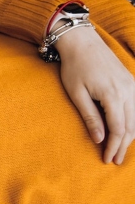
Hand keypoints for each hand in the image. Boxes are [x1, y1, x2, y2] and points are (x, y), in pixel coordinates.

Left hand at [55, 24, 134, 164]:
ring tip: (120, 149)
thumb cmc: (74, 67)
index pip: (118, 129)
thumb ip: (90, 117)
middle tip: (116, 161)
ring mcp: (132, 85)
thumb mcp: (77, 94)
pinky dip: (132, 122)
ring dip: (130, 135)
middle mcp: (128, 90)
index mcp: (113, 94)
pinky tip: (126, 131)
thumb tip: (99, 139)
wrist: (82, 42)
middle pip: (131, 126)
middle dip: (123, 145)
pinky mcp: (131, 81)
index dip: (113, 146)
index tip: (107, 160)